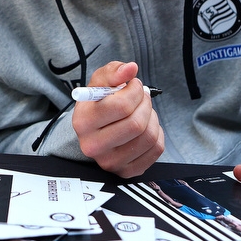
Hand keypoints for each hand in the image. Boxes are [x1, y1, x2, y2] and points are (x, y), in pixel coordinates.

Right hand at [72, 61, 164, 176]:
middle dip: (145, 104)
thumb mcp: (99, 83)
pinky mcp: (127, 171)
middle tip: (142, 96)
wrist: (93, 132)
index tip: (134, 85)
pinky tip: (146, 126)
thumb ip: (114, 71)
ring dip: (152, 117)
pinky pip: (156, 150)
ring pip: (148, 137)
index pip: (121, 106)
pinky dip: (157, 133)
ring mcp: (110, 162)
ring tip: (144, 110)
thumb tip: (131, 68)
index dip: (135, 91)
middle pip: (136, 124)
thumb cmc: (98, 104)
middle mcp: (93, 146)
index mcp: (83, 122)